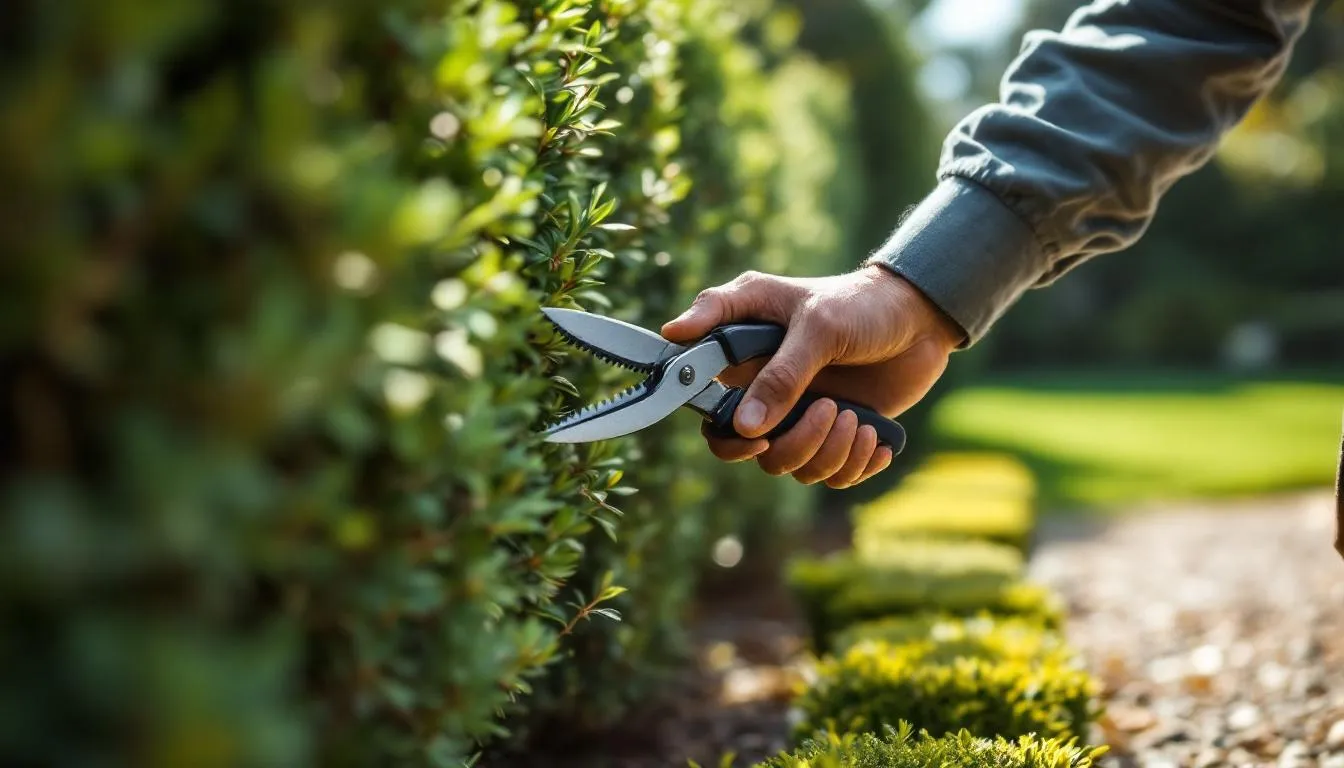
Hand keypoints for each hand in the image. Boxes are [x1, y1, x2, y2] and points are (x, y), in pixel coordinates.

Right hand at [661, 266, 962, 488]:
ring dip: (831, 451)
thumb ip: (780, 374)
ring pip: (798, 468)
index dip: (726, 439)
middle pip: (758, 453)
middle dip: (795, 445)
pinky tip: (874, 435)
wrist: (920, 316)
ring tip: (856, 417)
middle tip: (829, 408)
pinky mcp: (840, 433)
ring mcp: (805, 416)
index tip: (758, 436)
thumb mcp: (817, 325)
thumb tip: (744, 426)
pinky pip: (835, 475)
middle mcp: (773, 396)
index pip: (713, 417)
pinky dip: (856, 464)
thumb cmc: (858, 302)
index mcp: (749, 363)